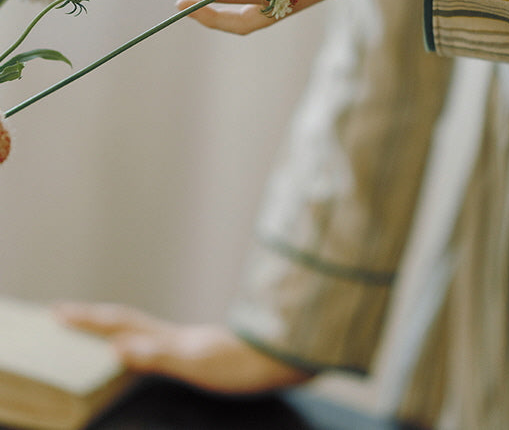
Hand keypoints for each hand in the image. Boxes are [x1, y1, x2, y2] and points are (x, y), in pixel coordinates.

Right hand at [54, 302, 311, 393]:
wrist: (282, 358)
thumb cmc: (244, 364)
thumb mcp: (196, 363)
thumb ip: (157, 353)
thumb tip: (118, 346)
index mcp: (167, 338)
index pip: (118, 324)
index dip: (87, 319)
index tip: (58, 312)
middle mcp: (174, 336)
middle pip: (125, 321)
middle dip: (92, 318)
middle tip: (62, 314)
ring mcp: (187, 343)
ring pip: (139, 329)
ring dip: (112, 327)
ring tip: (92, 328)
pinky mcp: (200, 352)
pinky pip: (154, 343)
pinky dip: (136, 341)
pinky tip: (139, 348)